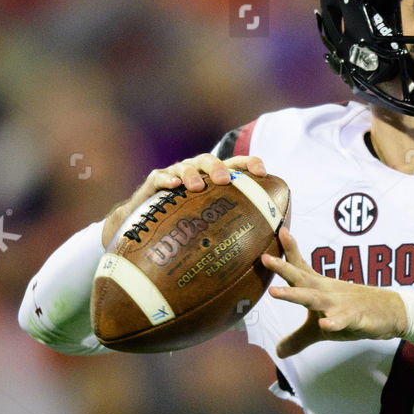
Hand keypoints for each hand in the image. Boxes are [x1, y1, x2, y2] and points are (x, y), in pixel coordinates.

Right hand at [102, 152, 267, 245]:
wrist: (148, 223)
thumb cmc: (188, 223)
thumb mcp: (212, 223)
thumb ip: (235, 230)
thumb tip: (265, 252)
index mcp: (215, 176)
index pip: (236, 164)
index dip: (250, 163)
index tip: (262, 173)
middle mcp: (197, 170)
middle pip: (209, 160)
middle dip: (218, 168)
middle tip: (224, 180)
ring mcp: (175, 173)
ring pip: (186, 166)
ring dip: (192, 174)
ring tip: (196, 186)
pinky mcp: (155, 181)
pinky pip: (160, 177)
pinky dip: (167, 179)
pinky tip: (174, 185)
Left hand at [261, 226, 408, 356]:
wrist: (390, 312)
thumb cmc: (353, 313)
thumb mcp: (320, 329)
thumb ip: (298, 338)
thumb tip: (277, 352)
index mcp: (318, 288)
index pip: (300, 268)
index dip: (288, 252)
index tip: (279, 231)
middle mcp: (326, 292)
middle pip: (301, 279)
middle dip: (283, 268)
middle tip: (265, 258)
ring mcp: (340, 304)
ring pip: (314, 298)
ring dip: (295, 295)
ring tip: (275, 292)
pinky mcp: (354, 317)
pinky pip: (343, 320)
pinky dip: (334, 322)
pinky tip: (325, 324)